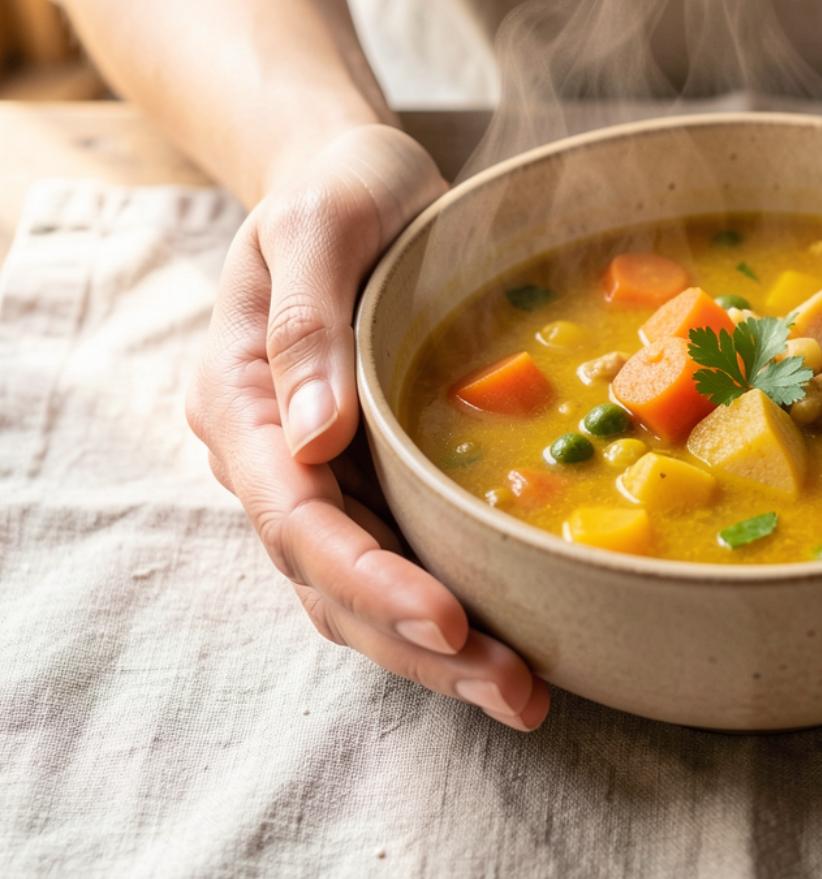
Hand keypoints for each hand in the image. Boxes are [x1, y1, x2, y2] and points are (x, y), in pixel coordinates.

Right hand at [185, 123, 550, 731]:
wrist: (353, 182)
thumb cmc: (337, 189)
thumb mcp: (320, 222)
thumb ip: (307, 322)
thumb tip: (313, 439)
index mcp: (240, 400)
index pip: (296, 516)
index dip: (369, 577)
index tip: (449, 618)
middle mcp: (271, 457)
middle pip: (330, 581)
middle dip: (419, 645)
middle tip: (514, 692)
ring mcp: (319, 477)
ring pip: (360, 594)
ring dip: (437, 653)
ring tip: (524, 696)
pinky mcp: (369, 480)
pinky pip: (398, 563)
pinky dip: (447, 612)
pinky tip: (510, 645)